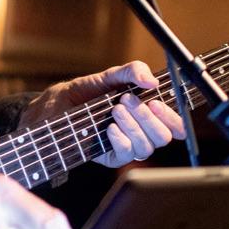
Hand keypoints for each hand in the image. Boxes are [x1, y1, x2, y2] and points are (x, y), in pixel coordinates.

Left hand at [20, 61, 185, 167]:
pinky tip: (109, 127)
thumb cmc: (84, 92)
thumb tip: (151, 81)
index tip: (156, 102)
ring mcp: (126, 145)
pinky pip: (125, 155)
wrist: (55, 105)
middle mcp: (140, 132)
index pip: (174, 124)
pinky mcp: (110, 156)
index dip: (173, 117)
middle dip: (148, 118)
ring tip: (114, 110)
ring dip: (133, 126)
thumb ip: (130, 72)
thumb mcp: (107, 76)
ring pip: (146, 147)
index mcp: (146, 114)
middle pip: (163, 137)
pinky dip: (120, 139)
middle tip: (127, 101)